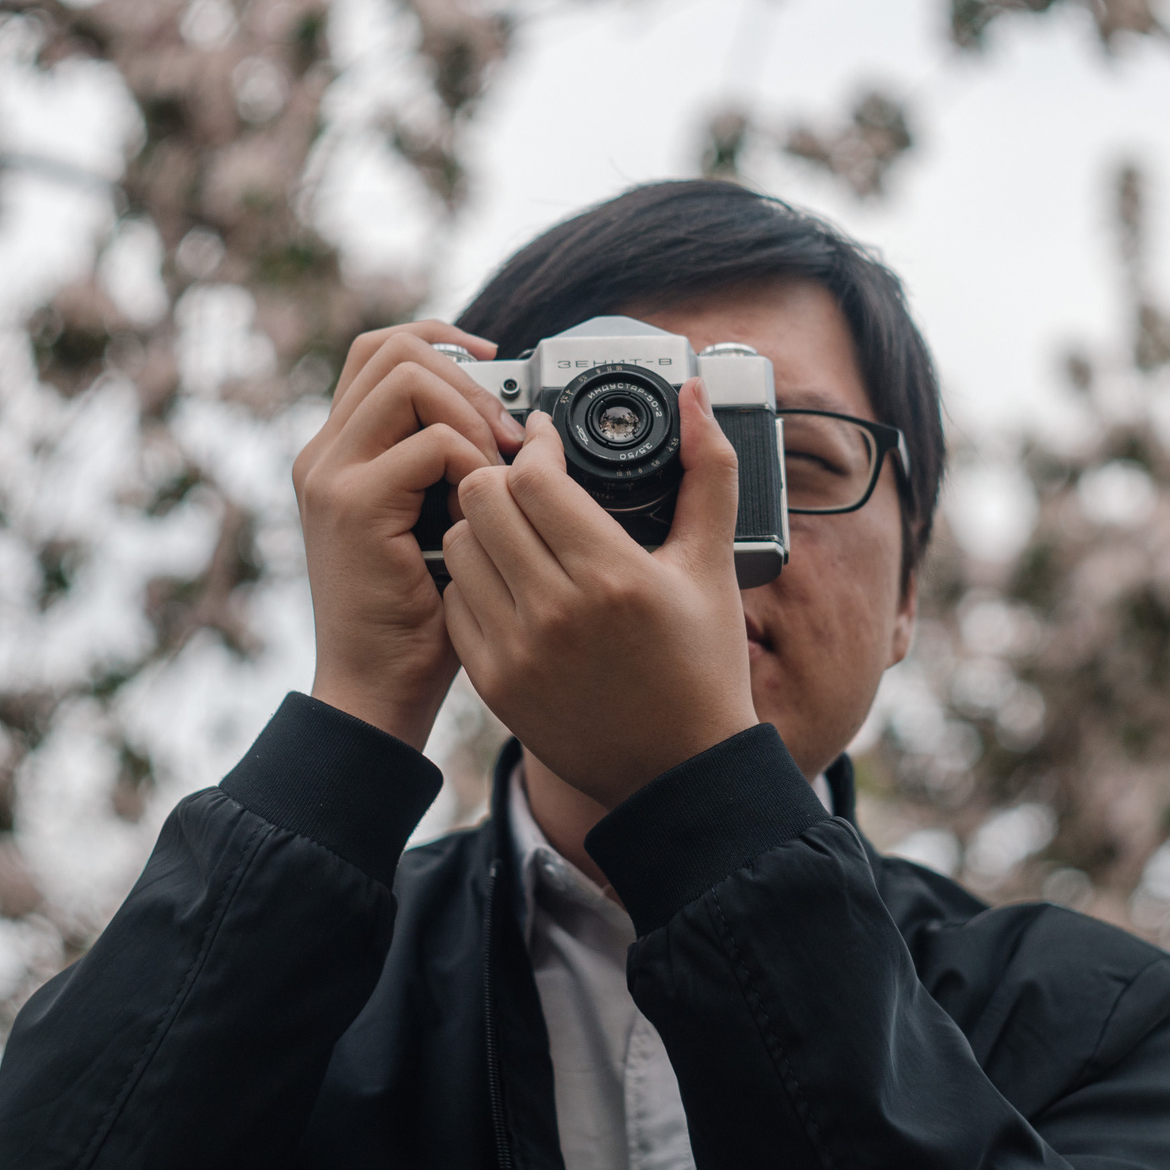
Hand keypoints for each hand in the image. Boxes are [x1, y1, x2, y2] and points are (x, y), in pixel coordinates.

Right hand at [295, 321, 525, 748]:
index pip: (379, 349)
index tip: (494, 365)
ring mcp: (330, 474)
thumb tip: (510, 414)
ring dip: (471, 413)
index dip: (440, 338)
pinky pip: (431, 443)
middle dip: (466, 376)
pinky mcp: (352, 504)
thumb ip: (449, 465)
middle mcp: (323, 453)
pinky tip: (485, 506)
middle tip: (508, 432)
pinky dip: (474, 463)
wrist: (379, 689)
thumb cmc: (421, 616)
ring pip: (408, 377)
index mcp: (339, 451)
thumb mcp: (435, 521)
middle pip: (392, 348)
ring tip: (496, 467)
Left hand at [440, 379, 758, 808]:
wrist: (679, 773)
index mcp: (612, 575)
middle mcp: (557, 613)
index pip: (531, 477)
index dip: (534, 445)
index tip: (547, 439)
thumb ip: (710, 470)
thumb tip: (698, 397)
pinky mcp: (493, 681)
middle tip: (525, 477)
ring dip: (481, 524)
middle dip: (501, 476)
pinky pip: (456, 599)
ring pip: (458, 545)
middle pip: (481, 500)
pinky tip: (509, 578)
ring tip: (516, 526)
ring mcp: (517, 651)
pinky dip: (475, 578)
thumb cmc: (703, 665)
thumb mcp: (713, 563)